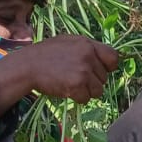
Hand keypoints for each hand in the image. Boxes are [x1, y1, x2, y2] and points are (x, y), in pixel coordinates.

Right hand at [0, 35, 119, 104]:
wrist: (27, 66)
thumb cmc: (45, 55)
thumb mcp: (68, 43)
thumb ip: (87, 50)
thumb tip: (105, 61)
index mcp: (87, 44)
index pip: (113, 57)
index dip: (108, 67)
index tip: (99, 71)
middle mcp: (88, 56)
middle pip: (104, 77)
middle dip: (92, 81)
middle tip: (75, 78)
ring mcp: (83, 70)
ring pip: (98, 90)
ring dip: (86, 91)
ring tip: (71, 84)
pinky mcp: (77, 85)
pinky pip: (86, 98)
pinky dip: (78, 98)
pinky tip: (66, 90)